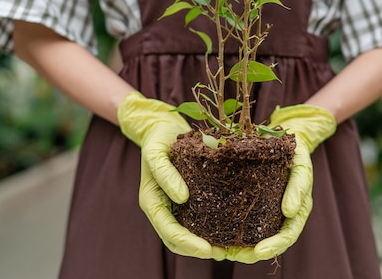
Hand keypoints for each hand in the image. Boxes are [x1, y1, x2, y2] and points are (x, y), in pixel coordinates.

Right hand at [117, 91, 224, 259]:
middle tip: (224, 254)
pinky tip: (228, 228)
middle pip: (178, 240)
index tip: (207, 250)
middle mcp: (164, 207)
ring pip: (187, 233)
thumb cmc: (158, 139)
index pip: (169, 231)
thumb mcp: (157, 152)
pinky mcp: (187, 198)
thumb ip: (165, 174)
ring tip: (229, 248)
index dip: (188, 244)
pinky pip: (197, 219)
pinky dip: (210, 228)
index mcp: (152, 201)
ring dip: (205, 244)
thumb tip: (182, 198)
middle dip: (198, 250)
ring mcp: (174, 205)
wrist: (161, 128)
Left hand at [222, 104, 335, 262]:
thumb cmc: (297, 153)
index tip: (258, 252)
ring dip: (241, 247)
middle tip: (234, 256)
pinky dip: (233, 228)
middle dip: (252, 253)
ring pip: (255, 235)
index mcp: (297, 210)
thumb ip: (298, 187)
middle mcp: (282, 214)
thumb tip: (290, 212)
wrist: (289, 139)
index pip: (288, 234)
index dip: (274, 246)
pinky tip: (218, 232)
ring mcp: (268, 209)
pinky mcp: (255, 201)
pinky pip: (245, 219)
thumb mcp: (302, 166)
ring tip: (223, 251)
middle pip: (270, 241)